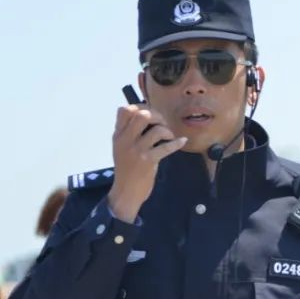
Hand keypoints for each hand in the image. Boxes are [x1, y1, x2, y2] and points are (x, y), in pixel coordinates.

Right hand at [108, 105, 186, 222]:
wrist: (125, 191)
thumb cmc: (127, 168)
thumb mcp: (121, 147)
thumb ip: (129, 132)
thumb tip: (147, 115)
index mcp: (118, 135)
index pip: (124, 110)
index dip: (140, 107)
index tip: (150, 115)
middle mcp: (125, 140)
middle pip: (142, 115)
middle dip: (157, 115)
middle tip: (163, 123)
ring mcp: (136, 150)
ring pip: (156, 130)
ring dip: (167, 131)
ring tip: (169, 137)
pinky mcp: (148, 161)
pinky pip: (166, 147)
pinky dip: (177, 143)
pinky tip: (182, 141)